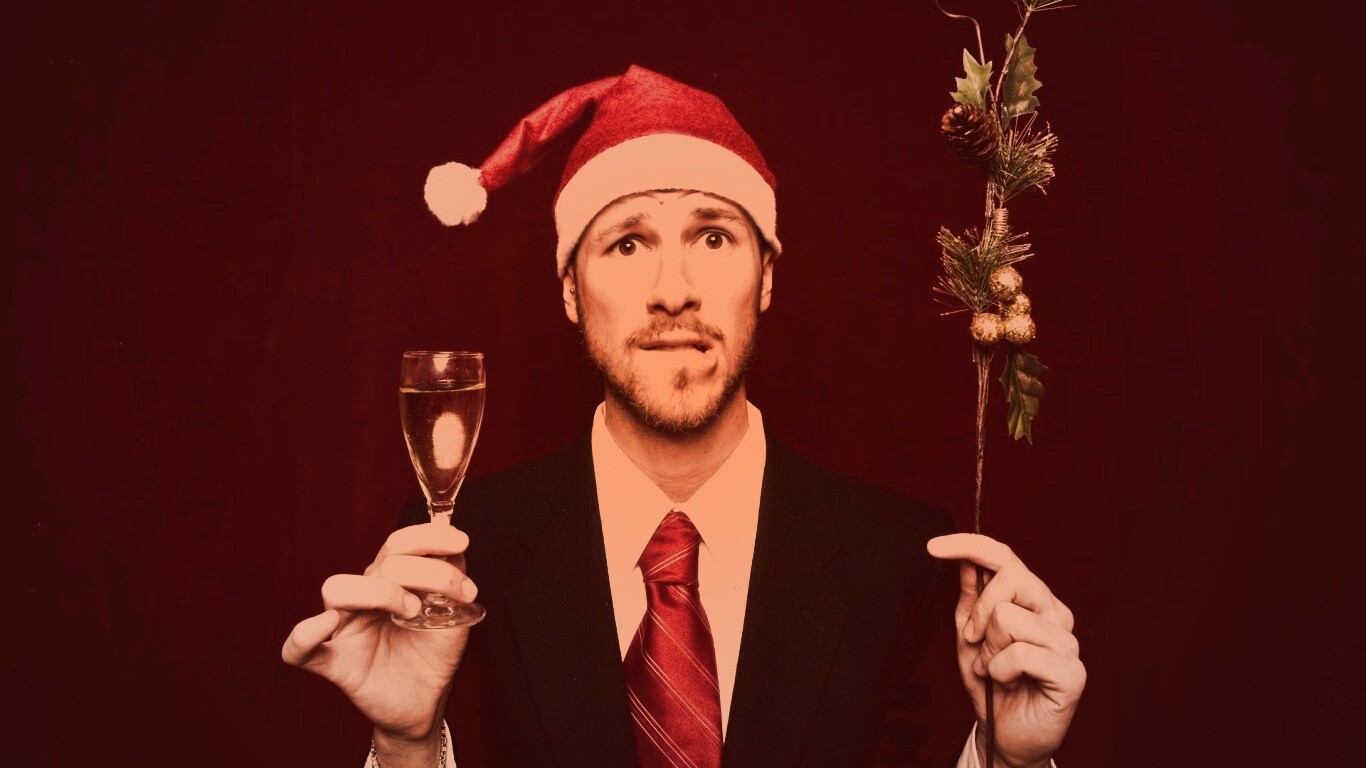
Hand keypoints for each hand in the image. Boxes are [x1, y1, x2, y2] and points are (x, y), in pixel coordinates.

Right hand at [282, 522, 477, 753]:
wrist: (426, 702)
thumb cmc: (433, 654)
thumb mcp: (454, 615)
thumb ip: (452, 582)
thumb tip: (455, 550)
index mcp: (389, 581)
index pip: (398, 544)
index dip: (428, 537)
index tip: (461, 543)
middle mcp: (364, 598)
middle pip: (380, 563)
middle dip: (423, 572)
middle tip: (448, 598)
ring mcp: (346, 628)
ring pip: (336, 589)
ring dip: (380, 592)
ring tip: (410, 612)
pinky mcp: (335, 663)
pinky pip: (299, 648)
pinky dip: (305, 634)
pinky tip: (328, 624)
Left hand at [927, 533, 1084, 767]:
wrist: (1005, 734)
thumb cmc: (990, 683)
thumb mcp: (970, 635)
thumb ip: (972, 598)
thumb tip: (968, 559)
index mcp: (1034, 600)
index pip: (1006, 558)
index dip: (969, 545)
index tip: (932, 547)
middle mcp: (1056, 614)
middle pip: (1011, 577)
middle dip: (979, 611)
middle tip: (975, 643)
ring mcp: (1067, 642)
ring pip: (1008, 618)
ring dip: (987, 650)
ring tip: (995, 671)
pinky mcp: (1071, 672)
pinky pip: (1020, 653)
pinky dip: (1000, 670)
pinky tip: (1009, 683)